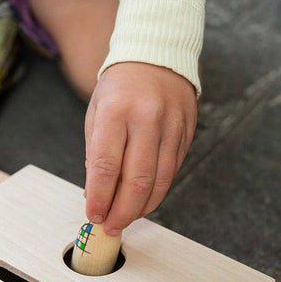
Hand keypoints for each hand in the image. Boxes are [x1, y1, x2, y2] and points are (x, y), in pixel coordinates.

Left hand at [83, 62, 197, 235]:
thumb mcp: (97, 112)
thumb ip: (96, 153)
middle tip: (110, 226)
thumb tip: (95, 195)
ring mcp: (171, 126)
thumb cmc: (120, 87)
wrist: (156, 55)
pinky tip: (144, 200)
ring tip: (126, 218)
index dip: (100, 197)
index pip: (105, 165)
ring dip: (142, 207)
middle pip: (137, 180)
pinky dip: (157, 191)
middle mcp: (146, 118)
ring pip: (160, 181)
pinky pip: (172, 171)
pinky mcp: (187, 133)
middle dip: (122, 211)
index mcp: (116, 111)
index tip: (93, 215)